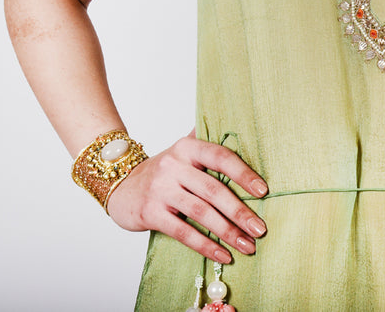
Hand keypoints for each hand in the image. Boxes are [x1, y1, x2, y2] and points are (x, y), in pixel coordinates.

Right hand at [106, 130, 267, 262]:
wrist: (120, 185)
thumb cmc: (163, 171)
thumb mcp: (182, 151)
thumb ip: (207, 143)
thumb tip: (243, 130)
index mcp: (187, 147)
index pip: (220, 156)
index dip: (243, 173)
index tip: (263, 191)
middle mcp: (174, 165)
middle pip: (213, 189)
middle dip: (240, 211)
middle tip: (260, 229)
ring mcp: (161, 189)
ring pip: (201, 212)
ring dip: (227, 232)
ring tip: (247, 245)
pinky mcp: (150, 213)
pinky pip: (183, 232)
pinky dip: (206, 245)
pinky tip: (223, 255)